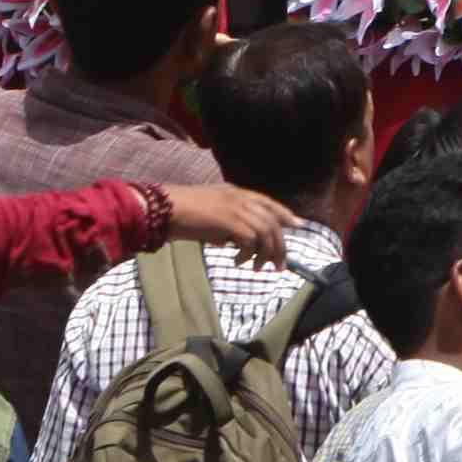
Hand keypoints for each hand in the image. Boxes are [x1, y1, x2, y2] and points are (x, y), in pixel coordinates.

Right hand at [161, 182, 297, 257]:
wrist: (164, 209)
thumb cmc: (181, 214)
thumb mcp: (209, 214)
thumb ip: (225, 224)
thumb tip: (234, 242)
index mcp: (236, 193)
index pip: (269, 203)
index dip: (285, 214)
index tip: (298, 225)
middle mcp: (240, 198)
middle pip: (272, 221)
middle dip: (279, 245)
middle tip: (279, 265)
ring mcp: (236, 208)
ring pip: (266, 232)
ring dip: (265, 254)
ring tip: (258, 268)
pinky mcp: (230, 221)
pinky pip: (251, 240)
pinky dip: (249, 254)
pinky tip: (238, 262)